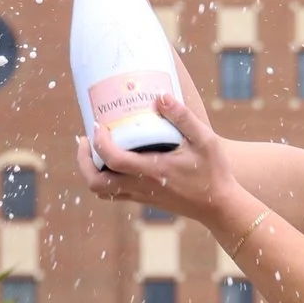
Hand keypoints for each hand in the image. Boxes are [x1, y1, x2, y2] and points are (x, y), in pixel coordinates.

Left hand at [79, 80, 236, 223]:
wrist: (219, 206)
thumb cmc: (213, 172)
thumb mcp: (204, 140)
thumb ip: (183, 117)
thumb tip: (161, 96)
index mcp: (152, 171)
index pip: (113, 160)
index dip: (99, 142)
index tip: (98, 125)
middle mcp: (141, 186)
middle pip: (96, 183)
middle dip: (84, 161)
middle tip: (85, 140)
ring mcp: (141, 196)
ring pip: (102, 191)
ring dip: (91, 171)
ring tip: (94, 149)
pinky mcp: (144, 200)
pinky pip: (114, 193)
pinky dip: (106, 178)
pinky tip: (114, 162)